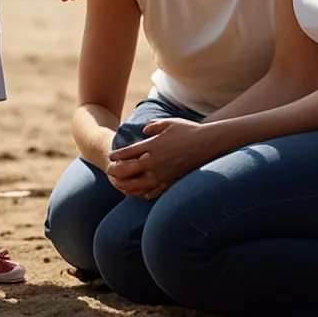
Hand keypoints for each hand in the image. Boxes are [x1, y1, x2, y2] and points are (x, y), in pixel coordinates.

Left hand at [106, 118, 223, 197]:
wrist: (208, 144)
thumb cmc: (189, 130)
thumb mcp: (169, 123)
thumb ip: (153, 126)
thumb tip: (144, 130)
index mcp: (152, 146)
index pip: (128, 152)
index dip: (118, 155)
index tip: (111, 157)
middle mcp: (154, 161)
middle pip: (128, 170)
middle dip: (116, 171)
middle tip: (109, 172)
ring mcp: (163, 173)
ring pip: (138, 184)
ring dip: (126, 185)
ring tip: (120, 185)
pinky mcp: (171, 182)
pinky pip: (154, 191)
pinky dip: (145, 192)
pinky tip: (141, 193)